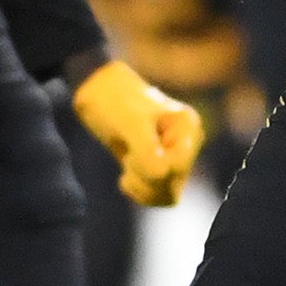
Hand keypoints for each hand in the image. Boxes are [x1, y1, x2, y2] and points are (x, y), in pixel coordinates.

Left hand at [73, 58, 204, 206]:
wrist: (98, 91)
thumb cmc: (114, 100)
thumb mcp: (129, 123)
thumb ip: (146, 150)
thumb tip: (162, 176)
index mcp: (187, 128)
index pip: (177, 167)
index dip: (151, 168)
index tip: (132, 152)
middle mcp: (187, 143)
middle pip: (173, 186)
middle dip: (145, 179)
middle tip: (128, 157)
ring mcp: (174, 156)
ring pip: (166, 195)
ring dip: (142, 187)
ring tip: (128, 163)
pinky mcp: (160, 166)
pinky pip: (158, 194)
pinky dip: (140, 191)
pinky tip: (125, 176)